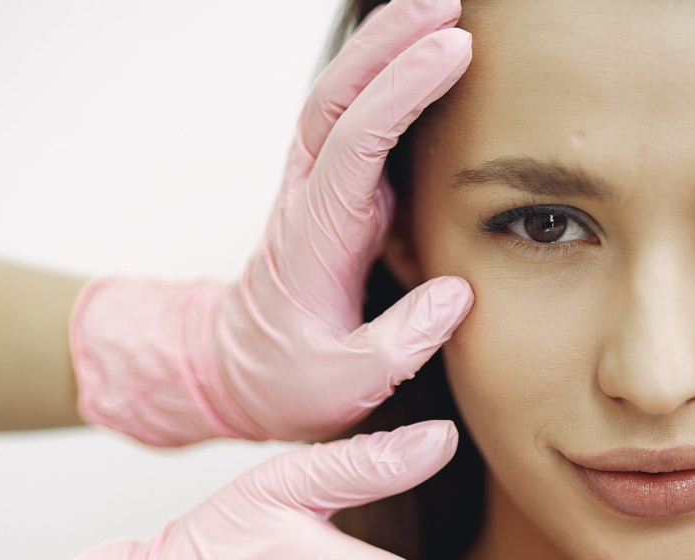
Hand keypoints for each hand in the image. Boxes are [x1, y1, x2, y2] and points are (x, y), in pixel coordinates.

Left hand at [70, 0, 476, 446]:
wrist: (237, 374)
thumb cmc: (290, 382)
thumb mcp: (343, 386)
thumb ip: (397, 344)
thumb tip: (457, 296)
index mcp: (312, 237)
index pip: (355, 142)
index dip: (402, 91)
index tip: (453, 51)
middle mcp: (307, 196)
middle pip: (338, 96)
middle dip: (389, 40)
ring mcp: (315, 186)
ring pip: (340, 95)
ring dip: (384, 45)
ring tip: (442, 3)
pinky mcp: (330, 188)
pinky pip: (352, 116)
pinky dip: (383, 74)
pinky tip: (420, 49)